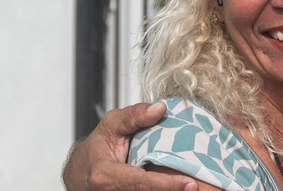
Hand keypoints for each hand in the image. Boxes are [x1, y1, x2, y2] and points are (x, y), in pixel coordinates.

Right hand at [62, 102, 197, 190]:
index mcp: (104, 175)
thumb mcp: (111, 125)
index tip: (190, 184)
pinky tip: (175, 186)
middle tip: (197, 187)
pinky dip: (160, 190)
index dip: (166, 185)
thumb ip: (134, 115)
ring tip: (191, 187)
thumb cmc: (97, 148)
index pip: (141, 183)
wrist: (78, 173)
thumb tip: (160, 108)